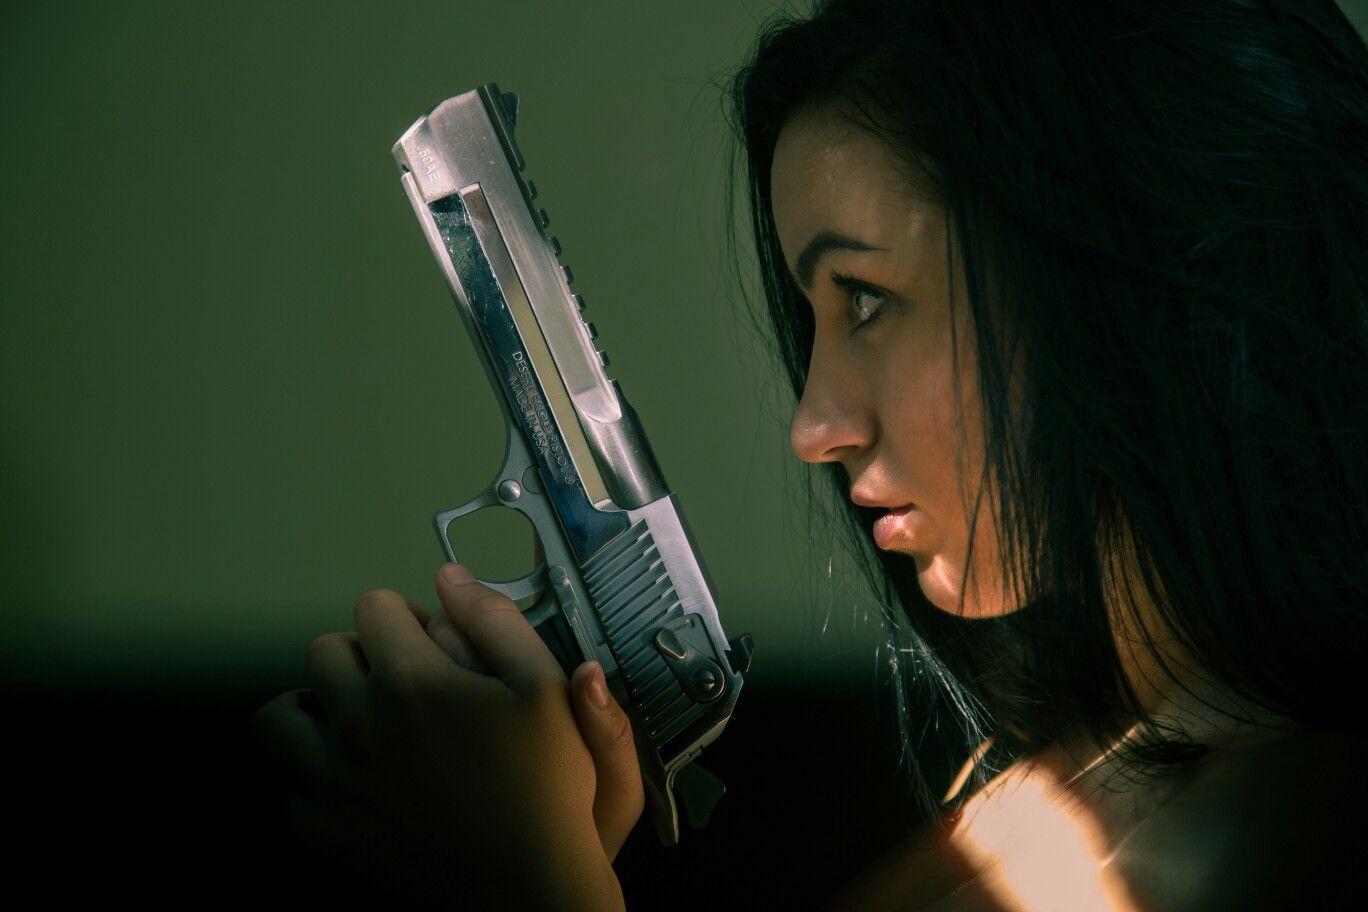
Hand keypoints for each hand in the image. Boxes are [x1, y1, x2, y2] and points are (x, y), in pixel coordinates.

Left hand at [252, 564, 626, 909]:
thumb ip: (495, 620)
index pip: (374, 608)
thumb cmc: (545, 791)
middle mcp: (358, 725)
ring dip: (315, 709)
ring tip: (357, 723)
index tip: (428, 642)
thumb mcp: (543, 689)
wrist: (527, 889)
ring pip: (281, 717)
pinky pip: (292, 790)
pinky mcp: (326, 832)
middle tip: (399, 681)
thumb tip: (450, 577)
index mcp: (410, 681)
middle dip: (361, 655)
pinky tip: (359, 784)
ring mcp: (333, 782)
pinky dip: (317, 781)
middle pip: (324, 652)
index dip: (407, 617)